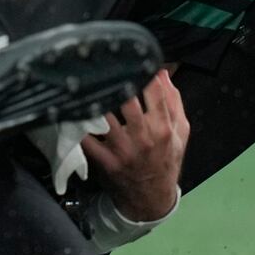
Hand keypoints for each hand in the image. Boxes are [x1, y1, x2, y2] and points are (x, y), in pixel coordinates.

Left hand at [82, 70, 188, 221]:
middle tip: (103, 61)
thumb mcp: (181, 132)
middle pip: (126, 99)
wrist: (152, 199)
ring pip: (103, 115)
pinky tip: (74, 105)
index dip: (144, 70)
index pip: (154, 92)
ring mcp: (121, 149)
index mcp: (162, 127)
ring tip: (85, 78)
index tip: (134, 55)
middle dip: (115, 78)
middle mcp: (142, 137)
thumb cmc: (166, 160)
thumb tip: (163, 73)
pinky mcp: (104, 160)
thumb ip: (174, 102)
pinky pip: (87, 138)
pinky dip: (79, 122)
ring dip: (95, 96)